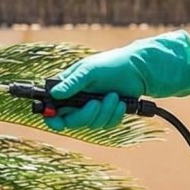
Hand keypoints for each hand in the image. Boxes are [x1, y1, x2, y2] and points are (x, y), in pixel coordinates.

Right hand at [45, 31, 189, 130]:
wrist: (139, 71)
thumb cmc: (111, 64)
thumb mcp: (89, 71)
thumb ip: (72, 83)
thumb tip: (54, 94)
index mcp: (67, 87)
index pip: (51, 108)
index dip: (51, 118)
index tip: (58, 122)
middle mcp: (76, 100)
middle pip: (71, 122)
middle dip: (86, 114)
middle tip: (96, 102)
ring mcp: (91, 109)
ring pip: (91, 125)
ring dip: (105, 112)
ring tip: (114, 96)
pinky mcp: (106, 115)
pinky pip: (106, 125)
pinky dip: (114, 115)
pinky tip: (121, 103)